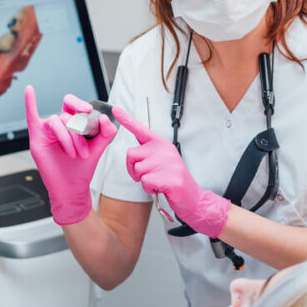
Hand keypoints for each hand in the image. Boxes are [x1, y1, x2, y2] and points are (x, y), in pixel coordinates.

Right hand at [25, 85, 116, 224]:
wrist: (71, 186)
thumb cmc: (82, 168)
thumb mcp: (99, 148)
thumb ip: (106, 132)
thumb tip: (105, 117)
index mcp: (74, 123)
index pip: (75, 106)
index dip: (81, 105)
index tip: (89, 112)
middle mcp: (60, 124)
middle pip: (67, 113)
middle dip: (77, 123)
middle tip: (83, 131)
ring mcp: (47, 130)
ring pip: (56, 120)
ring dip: (68, 138)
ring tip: (75, 154)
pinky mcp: (37, 137)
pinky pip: (31, 116)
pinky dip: (30, 103)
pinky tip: (29, 91)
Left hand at [112, 105, 229, 237]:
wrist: (192, 197)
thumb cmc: (172, 180)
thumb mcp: (162, 161)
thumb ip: (148, 154)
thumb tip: (132, 153)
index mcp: (161, 144)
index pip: (141, 129)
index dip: (126, 119)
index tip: (115, 109)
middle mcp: (164, 150)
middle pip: (131, 154)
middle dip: (133, 168)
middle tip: (147, 176)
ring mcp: (167, 163)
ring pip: (138, 170)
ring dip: (144, 180)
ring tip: (158, 182)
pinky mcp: (169, 178)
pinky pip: (145, 182)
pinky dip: (150, 189)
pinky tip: (161, 188)